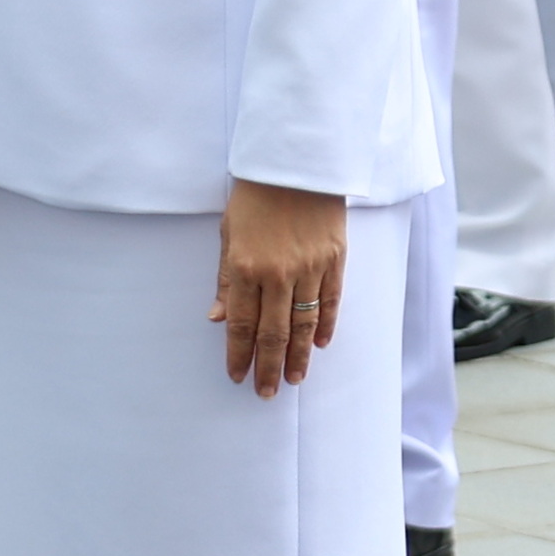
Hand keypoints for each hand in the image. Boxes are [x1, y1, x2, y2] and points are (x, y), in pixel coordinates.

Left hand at [214, 180, 349, 394]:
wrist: (297, 162)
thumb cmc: (255, 196)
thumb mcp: (228, 234)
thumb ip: (226, 280)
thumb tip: (219, 319)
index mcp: (246, 267)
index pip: (242, 324)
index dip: (239, 354)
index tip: (238, 376)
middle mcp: (278, 273)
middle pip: (273, 333)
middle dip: (268, 367)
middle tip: (267, 392)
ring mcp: (310, 267)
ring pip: (304, 324)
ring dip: (299, 356)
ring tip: (295, 378)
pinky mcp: (335, 259)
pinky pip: (330, 301)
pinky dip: (325, 325)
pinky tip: (320, 344)